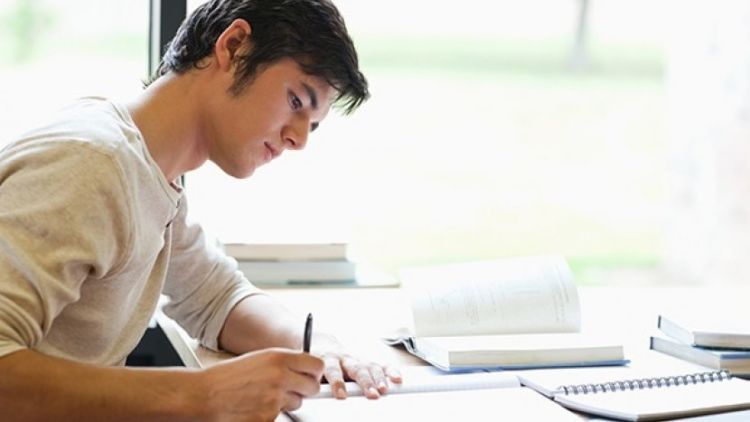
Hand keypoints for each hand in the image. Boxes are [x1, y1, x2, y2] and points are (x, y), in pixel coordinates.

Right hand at [198, 347, 323, 420]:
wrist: (205, 395)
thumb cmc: (228, 377)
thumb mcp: (259, 359)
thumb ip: (283, 362)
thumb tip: (304, 369)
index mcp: (279, 358)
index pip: (316, 365)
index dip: (315, 372)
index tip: (311, 375)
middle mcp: (280, 377)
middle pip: (312, 387)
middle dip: (305, 389)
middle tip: (293, 389)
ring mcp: (275, 399)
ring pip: (297, 403)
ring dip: (286, 402)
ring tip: (263, 396)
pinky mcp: (269, 417)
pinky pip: (280, 416)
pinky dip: (271, 413)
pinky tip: (254, 406)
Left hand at [313, 333, 401, 399]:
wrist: (322, 346)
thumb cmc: (316, 362)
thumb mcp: (311, 371)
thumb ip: (314, 382)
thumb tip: (311, 395)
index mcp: (328, 359)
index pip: (333, 370)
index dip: (337, 382)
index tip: (341, 395)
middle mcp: (345, 358)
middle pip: (356, 369)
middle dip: (365, 382)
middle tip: (371, 394)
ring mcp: (357, 359)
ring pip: (370, 366)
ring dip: (378, 378)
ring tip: (383, 389)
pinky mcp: (366, 360)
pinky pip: (380, 364)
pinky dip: (389, 370)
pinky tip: (396, 377)